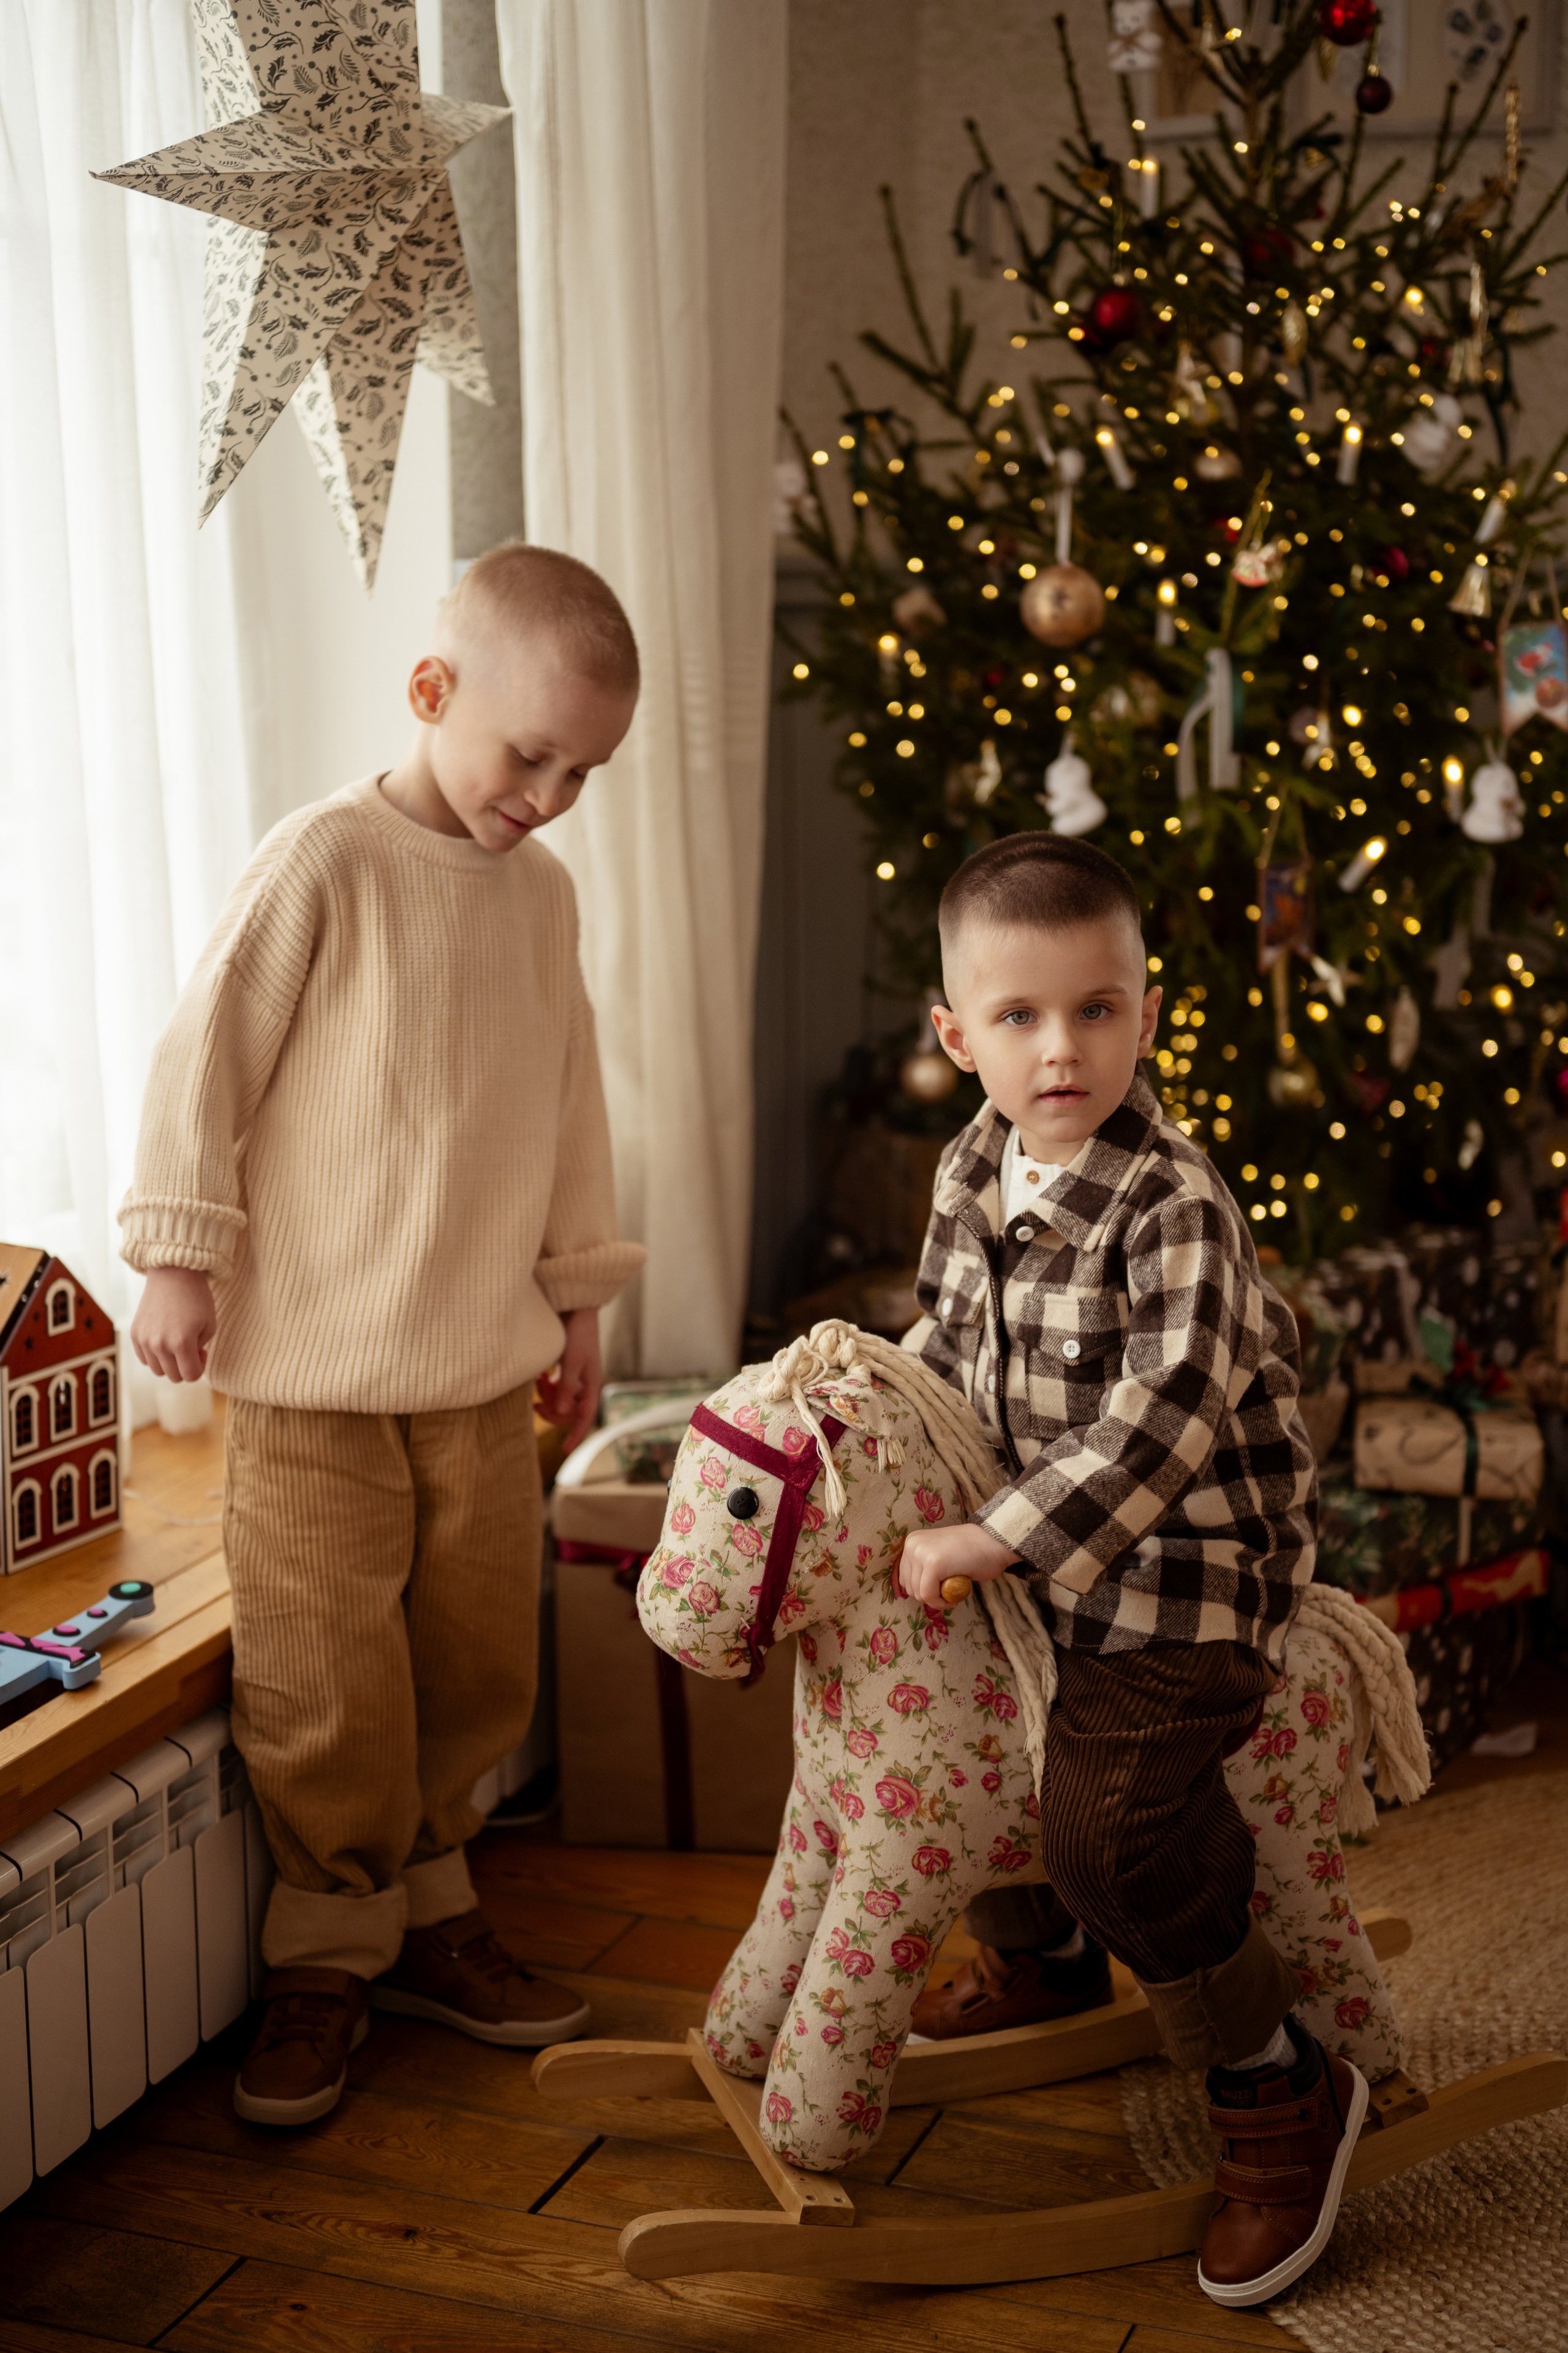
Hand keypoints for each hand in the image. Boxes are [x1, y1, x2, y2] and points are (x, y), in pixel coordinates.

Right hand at [130, 1267, 215, 1383]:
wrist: (174, 1275)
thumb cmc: (197, 1299)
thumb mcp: (210, 1326)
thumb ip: (200, 1351)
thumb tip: (186, 1364)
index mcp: (181, 1343)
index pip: (190, 1375)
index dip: (199, 1367)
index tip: (202, 1352)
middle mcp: (159, 1345)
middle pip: (173, 1376)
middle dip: (185, 1366)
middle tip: (191, 1347)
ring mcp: (144, 1340)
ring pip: (157, 1370)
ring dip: (169, 1363)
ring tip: (176, 1344)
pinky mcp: (135, 1334)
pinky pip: (145, 1358)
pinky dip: (155, 1355)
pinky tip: (164, 1339)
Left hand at [535, 1306, 601, 1452]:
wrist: (575, 1307)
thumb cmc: (577, 1332)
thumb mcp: (571, 1361)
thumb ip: (566, 1387)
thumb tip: (559, 1412)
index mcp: (591, 1384)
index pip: (585, 1417)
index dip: (576, 1435)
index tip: (565, 1451)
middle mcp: (585, 1383)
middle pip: (569, 1411)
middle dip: (553, 1411)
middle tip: (535, 1404)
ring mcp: (575, 1376)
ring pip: (560, 1399)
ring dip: (547, 1396)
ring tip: (537, 1382)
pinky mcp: (566, 1368)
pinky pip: (555, 1387)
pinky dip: (546, 1385)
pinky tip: (539, 1375)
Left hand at [896, 1520, 1019, 1607]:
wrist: (994, 1542)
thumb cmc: (971, 1552)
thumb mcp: (938, 1554)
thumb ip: (923, 1567)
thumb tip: (910, 1590)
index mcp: (912, 1542)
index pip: (905, 1577)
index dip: (923, 1589)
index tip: (941, 1588)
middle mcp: (913, 1545)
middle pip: (910, 1588)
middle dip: (930, 1595)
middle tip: (950, 1589)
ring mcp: (921, 1553)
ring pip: (919, 1593)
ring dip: (937, 1600)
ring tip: (954, 1588)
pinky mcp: (933, 1564)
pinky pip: (929, 1596)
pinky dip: (942, 1602)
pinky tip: (955, 1597)